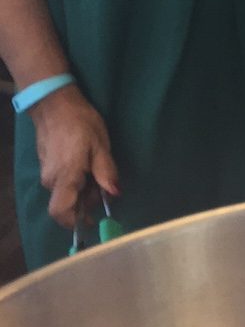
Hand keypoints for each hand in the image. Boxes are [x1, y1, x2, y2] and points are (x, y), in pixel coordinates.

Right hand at [31, 87, 119, 229]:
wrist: (55, 104)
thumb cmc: (80, 122)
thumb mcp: (100, 145)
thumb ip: (106, 172)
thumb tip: (115, 194)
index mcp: (65, 177)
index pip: (61, 212)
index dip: (75, 222)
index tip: (93, 220)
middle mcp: (51, 180)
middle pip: (68, 204)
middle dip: (87, 201)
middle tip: (104, 185)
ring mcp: (47, 173)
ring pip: (66, 193)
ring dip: (83, 189)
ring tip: (97, 168)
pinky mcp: (47, 166)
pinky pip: (62, 182)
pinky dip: (76, 180)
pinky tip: (87, 163)